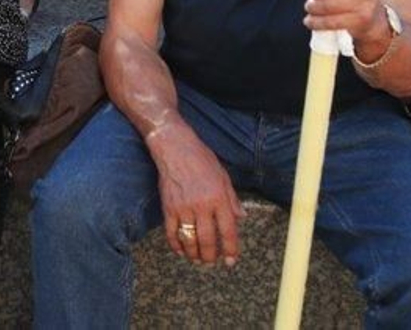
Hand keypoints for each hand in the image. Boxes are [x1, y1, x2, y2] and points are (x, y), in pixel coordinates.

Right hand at [149, 120, 243, 266]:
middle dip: (211, 256)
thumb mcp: (224, 177)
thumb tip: (241, 216)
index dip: (231, 249)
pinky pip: (172, 233)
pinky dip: (176, 245)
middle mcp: (202, 206)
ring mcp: (184, 208)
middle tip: (212, 262)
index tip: (231, 261)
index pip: (228, 231)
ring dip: (194, 254)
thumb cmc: (201, 159)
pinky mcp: (168, 207)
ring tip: (197, 259)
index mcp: (219, 198)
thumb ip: (232, 199)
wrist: (175, 147)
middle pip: (208, 241)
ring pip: (190, 240)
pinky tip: (180, 250)